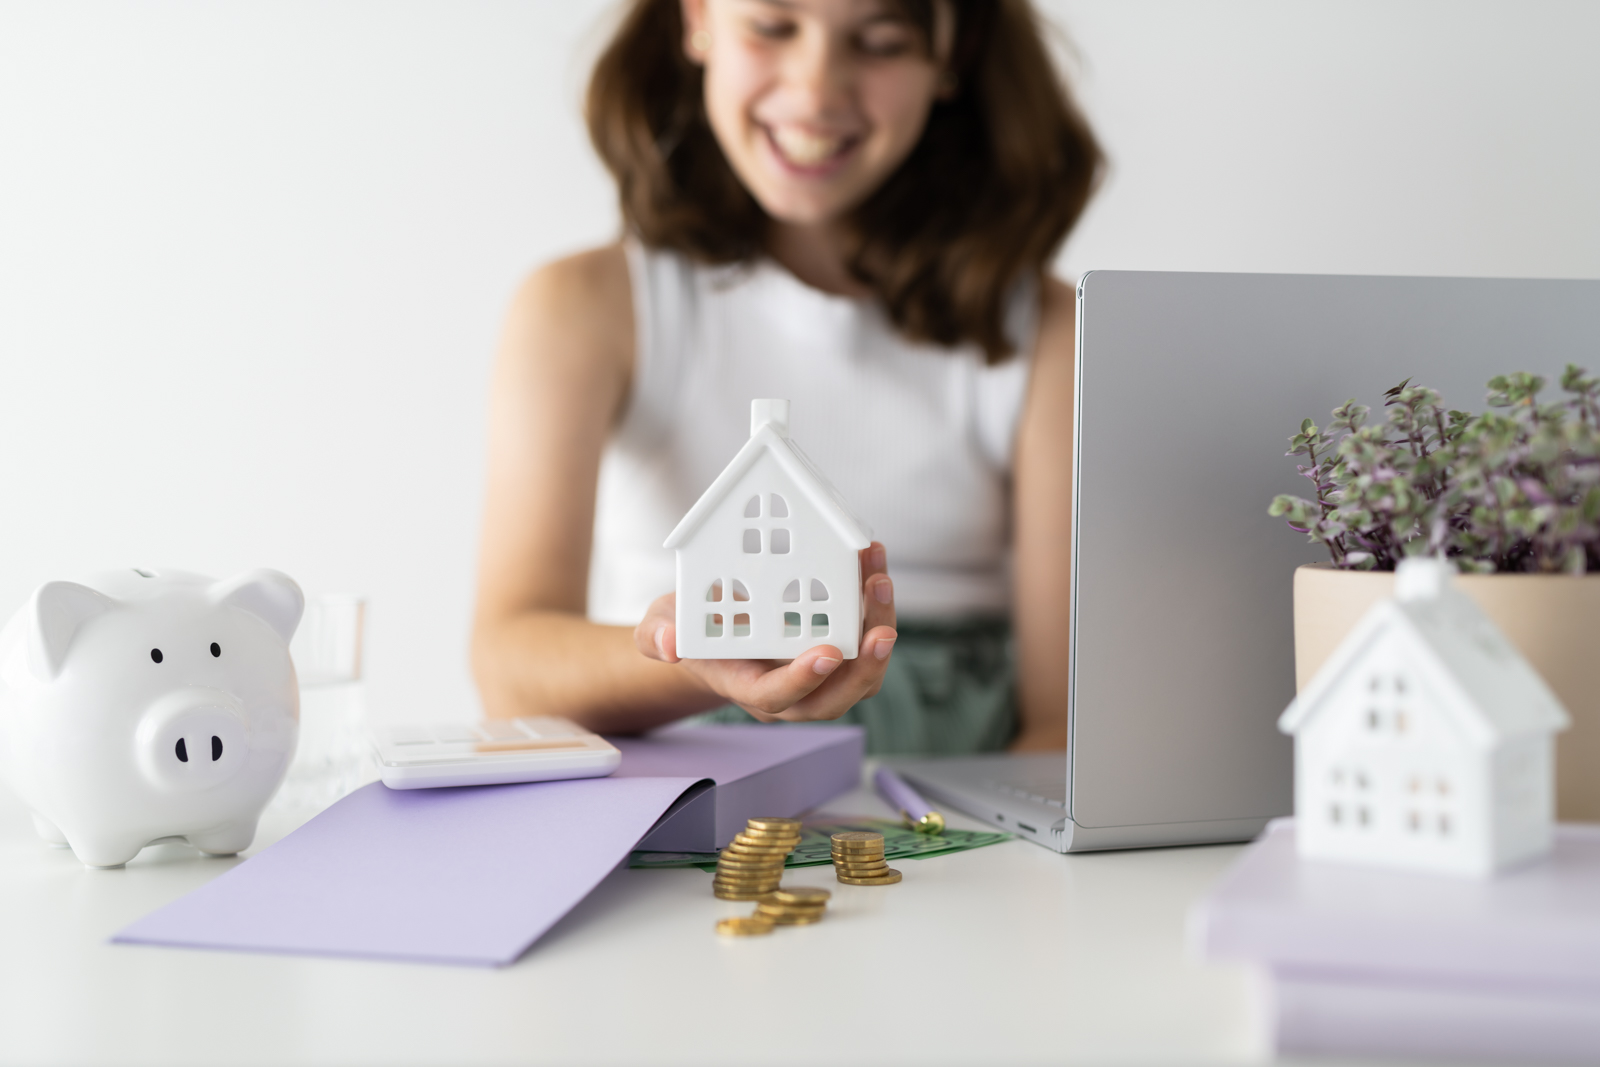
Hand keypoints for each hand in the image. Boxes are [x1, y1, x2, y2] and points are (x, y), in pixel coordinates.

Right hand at [635, 542, 897, 721]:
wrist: (713, 628)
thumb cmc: (690, 629)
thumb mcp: (660, 625)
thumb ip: (657, 636)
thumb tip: (669, 645)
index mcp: (746, 686)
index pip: (778, 697)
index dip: (803, 680)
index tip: (825, 652)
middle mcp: (789, 690)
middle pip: (835, 697)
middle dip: (863, 667)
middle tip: (880, 631)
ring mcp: (817, 674)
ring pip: (861, 674)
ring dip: (878, 631)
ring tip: (879, 582)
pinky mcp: (836, 650)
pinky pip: (864, 641)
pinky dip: (875, 607)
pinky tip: (874, 567)